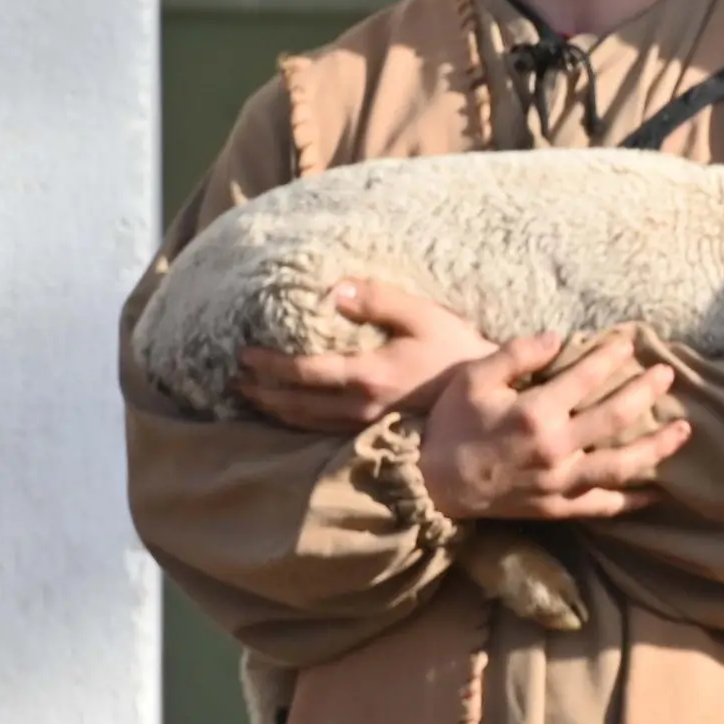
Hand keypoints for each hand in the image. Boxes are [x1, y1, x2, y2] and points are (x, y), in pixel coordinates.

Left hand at [237, 280, 492, 431]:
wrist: (486, 398)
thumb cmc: (458, 351)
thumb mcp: (424, 317)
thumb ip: (378, 300)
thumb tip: (335, 290)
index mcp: (367, 375)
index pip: (302, 372)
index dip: (269, 365)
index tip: (246, 354)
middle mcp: (359, 406)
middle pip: (295, 403)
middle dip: (262, 391)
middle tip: (238, 379)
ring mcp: (367, 424)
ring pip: (306, 422)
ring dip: (275, 410)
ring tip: (254, 397)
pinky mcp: (376, 433)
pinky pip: (324, 433)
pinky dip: (298, 423)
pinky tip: (290, 414)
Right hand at [415, 331, 689, 521]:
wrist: (430, 484)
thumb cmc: (452, 425)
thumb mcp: (473, 380)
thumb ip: (516, 355)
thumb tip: (558, 337)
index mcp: (536, 413)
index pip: (587, 377)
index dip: (611, 356)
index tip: (629, 344)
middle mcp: (556, 449)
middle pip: (616, 416)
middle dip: (646, 392)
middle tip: (667, 375)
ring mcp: (561, 482)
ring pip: (623, 465)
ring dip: (657, 446)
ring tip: (684, 430)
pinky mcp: (558, 508)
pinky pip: (605, 506)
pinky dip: (634, 500)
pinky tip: (659, 492)